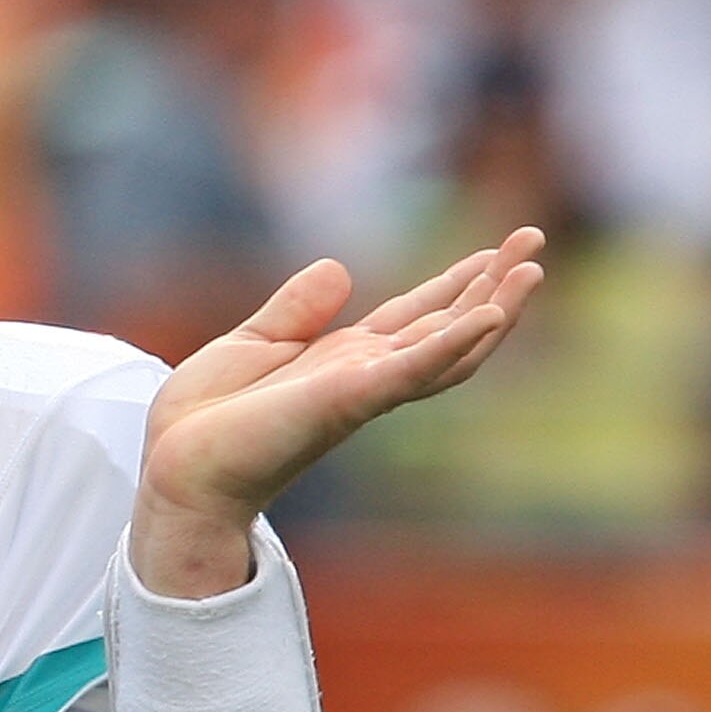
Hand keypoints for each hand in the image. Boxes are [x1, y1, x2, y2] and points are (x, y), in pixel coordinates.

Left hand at [133, 228, 546, 594]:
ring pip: (447, 348)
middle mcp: (364, 375)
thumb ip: (295, 311)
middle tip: (533, 240)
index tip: (495, 252)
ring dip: (493, 309)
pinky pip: (412, 370)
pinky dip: (452, 344)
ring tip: (531, 270)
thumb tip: (338, 269)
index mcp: (343, 361)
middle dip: (492, 286)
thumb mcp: (250, 345)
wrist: (177, 471)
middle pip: (446, 326)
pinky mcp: (348, 399)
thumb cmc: (206, 422)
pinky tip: (490, 316)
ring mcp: (363, 389)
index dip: (455, 284)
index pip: (415, 317)